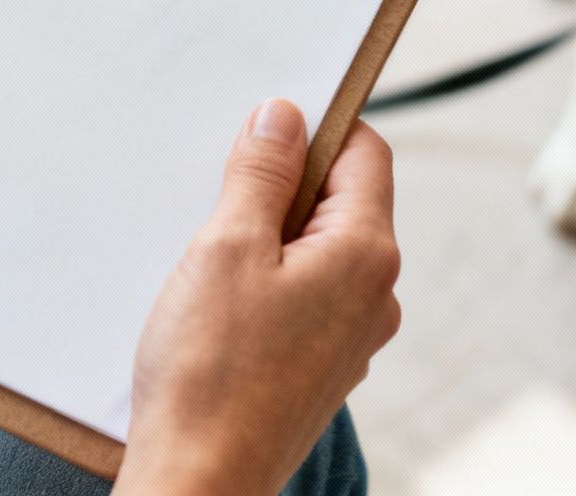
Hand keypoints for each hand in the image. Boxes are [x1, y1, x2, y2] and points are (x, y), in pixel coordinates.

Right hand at [115, 101, 400, 495]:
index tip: (262, 127)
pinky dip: (265, 283)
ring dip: (268, 237)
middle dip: (281, 186)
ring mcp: (352, 336)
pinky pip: (304, 296)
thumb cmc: (210, 373)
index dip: (316, 127)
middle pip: (341, 200)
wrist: (200, 480)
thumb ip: (261, 175)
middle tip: (219, 199)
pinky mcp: (321, 366)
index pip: (366, 152)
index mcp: (366, 254)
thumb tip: (285, 117)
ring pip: (317, 250)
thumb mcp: (227, 247)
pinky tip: (217, 304)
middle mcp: (375, 295)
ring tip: (210, 260)